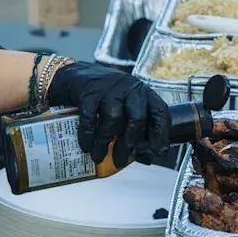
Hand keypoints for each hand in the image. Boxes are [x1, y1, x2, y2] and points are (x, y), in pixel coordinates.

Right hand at [46, 62, 172, 164]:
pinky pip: (90, 118)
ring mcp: (109, 89)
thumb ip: (133, 123)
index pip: (159, 111)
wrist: (76, 75)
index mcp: (142, 93)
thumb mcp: (124, 103)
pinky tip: (86, 146)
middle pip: (137, 118)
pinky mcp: (88, 93)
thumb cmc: (105, 96)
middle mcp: (129, 89)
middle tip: (121, 161)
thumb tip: (141, 154)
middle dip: (129, 144)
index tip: (158, 152)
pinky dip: (88, 135)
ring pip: (113, 120)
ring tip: (98, 157)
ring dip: (105, 143)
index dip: (161, 133)